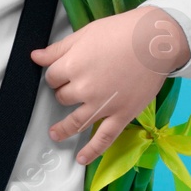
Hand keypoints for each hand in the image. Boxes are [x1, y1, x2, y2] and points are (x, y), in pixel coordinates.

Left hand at [31, 6, 190, 166]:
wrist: (154, 41)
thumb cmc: (121, 32)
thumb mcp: (85, 34)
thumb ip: (58, 49)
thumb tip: (36, 56)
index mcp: (72, 66)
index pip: (52, 76)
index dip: (56, 74)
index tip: (61, 73)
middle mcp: (84, 88)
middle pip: (63, 97)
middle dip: (64, 92)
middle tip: (72, 88)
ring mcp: (102, 105)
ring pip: (75, 121)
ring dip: (63, 129)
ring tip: (55, 133)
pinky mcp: (122, 115)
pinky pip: (103, 138)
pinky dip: (92, 151)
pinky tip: (82, 158)